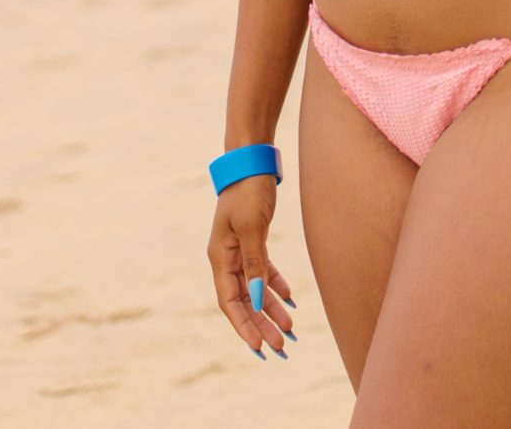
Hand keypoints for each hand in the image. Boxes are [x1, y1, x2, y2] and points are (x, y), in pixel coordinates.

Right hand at [207, 178, 298, 358]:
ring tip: (290, 330)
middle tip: (280, 348)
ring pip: (256, 289)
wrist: (251, 161)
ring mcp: (239, 251)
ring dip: (271, 310)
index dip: (244, 325)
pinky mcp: (253, 241)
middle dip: (260, 325)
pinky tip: (291, 301)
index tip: (259, 346)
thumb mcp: (252, 227)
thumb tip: (258, 296)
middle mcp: (226, 259)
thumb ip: (255, 262)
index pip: (230, 302)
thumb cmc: (248, 191)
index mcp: (220, 258)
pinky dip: (276, 286)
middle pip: (244, 301)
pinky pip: (264, 272)